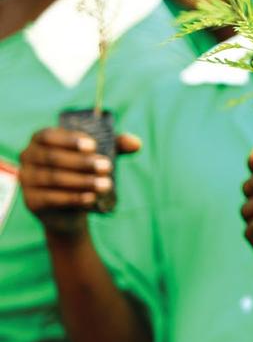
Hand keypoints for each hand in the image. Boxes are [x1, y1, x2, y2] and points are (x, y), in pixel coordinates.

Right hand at [19, 127, 139, 234]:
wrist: (74, 206)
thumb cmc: (86, 170)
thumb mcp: (100, 154)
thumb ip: (117, 145)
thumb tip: (136, 143)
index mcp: (40, 140)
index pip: (49, 135)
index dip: (69, 139)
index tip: (94, 146)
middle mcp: (28, 157)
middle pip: (53, 158)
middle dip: (82, 162)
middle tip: (107, 167)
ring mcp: (26, 180)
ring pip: (54, 179)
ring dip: (82, 181)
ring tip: (106, 185)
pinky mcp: (31, 202)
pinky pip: (51, 198)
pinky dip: (73, 198)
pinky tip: (91, 198)